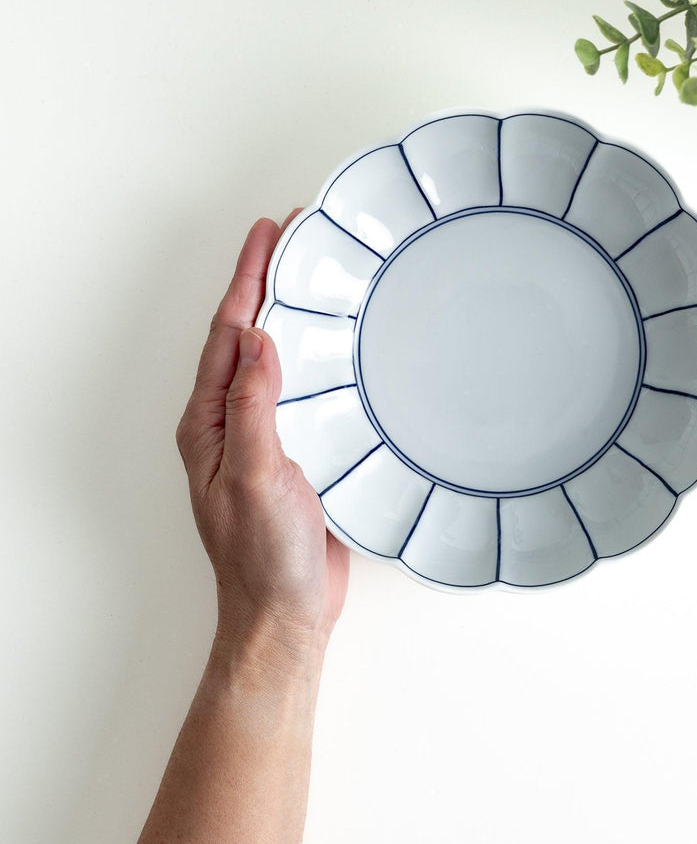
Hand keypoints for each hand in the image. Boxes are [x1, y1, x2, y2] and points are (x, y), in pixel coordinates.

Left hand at [175, 214, 348, 663]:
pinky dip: (318, 356)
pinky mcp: (297, 450)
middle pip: (247, 335)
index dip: (248, 279)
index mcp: (210, 423)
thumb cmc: (262, 559)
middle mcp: (232, 423)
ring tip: (313, 274)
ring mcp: (265, 435)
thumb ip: (253, 407)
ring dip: (292, 312)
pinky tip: (338, 345)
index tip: (268, 234)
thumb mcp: (255, 477)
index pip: (227, 334)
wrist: (288, 612)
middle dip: (266, 282)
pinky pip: (303, 388)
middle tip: (292, 236)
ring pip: (276, 358)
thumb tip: (255, 339)